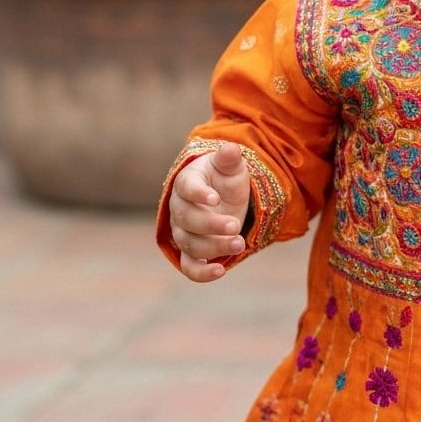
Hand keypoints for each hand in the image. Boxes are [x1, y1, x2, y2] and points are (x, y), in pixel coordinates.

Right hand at [168, 143, 250, 282]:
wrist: (223, 197)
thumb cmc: (224, 178)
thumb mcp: (230, 166)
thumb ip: (229, 158)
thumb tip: (230, 148)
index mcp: (187, 183)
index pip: (186, 188)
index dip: (198, 194)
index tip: (216, 198)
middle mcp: (179, 209)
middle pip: (187, 221)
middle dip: (211, 225)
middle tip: (236, 226)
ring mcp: (184, 232)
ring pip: (190, 244)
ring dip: (214, 247)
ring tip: (240, 243)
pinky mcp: (192, 252)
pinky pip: (189, 267)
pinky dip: (202, 273)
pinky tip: (220, 271)